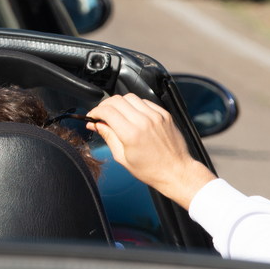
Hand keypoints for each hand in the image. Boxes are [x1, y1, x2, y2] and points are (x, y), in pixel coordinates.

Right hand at [85, 93, 216, 208]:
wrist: (176, 171)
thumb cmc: (150, 170)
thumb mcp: (122, 157)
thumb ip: (108, 136)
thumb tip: (95, 125)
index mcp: (131, 134)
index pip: (107, 111)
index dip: (95, 111)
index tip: (93, 116)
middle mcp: (144, 121)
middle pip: (117, 100)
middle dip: (105, 105)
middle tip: (102, 115)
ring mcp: (156, 116)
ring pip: (130, 97)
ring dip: (120, 103)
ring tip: (118, 115)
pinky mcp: (164, 114)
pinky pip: (145, 102)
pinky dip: (135, 105)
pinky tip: (133, 116)